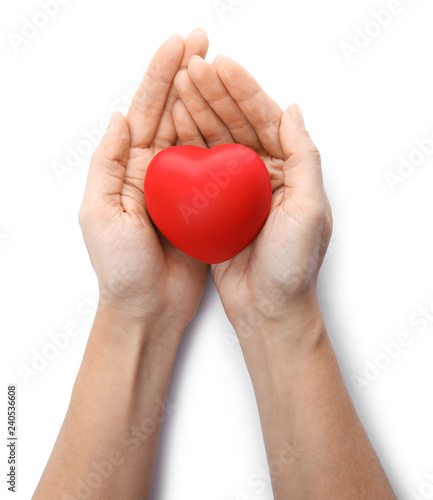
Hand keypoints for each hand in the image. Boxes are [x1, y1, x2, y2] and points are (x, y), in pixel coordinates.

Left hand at [79, 31, 208, 343]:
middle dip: (188, 76)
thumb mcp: (99, 212)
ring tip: (225, 69)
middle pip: (174, 113)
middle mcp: (155, 171)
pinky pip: (217, 165)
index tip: (181, 46)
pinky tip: (238, 119)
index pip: (147, 110)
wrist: (148, 306)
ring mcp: (182, 185)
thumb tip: (121, 117)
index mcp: (129, 167)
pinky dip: (226, 139)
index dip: (161, 75)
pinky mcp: (205, 203)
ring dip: (210, 99)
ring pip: (198, 132)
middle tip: (206, 43)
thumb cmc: (120, 267)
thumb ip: (108, 162)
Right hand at [173, 55, 331, 343]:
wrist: (268, 309)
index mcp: (290, 171)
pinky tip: (173, 128)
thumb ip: (305, 157)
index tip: (220, 66)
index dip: (244, 91)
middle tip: (192, 69)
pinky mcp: (216, 208)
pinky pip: (201, 170)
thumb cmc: (293, 265)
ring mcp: (238, 191)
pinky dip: (188, 147)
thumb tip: (292, 109)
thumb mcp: (309, 209)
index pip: (266, 120)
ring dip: (198, 114)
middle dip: (216, 95)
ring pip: (217, 143)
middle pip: (238, 125)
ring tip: (178, 88)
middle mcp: (264, 176)